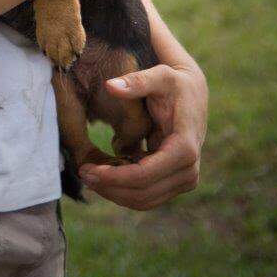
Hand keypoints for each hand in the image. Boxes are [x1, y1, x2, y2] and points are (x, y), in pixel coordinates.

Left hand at [79, 64, 208, 209]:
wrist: (193, 93)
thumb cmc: (174, 83)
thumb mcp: (159, 76)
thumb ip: (136, 81)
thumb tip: (110, 85)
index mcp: (184, 148)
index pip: (144, 176)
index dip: (113, 177)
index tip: (87, 170)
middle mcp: (189, 170)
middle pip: (143, 194)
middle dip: (110, 187)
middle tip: (83, 174)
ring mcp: (185, 179)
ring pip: (144, 200)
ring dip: (114, 192)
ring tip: (89, 175)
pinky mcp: (176, 182)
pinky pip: (147, 195)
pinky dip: (124, 190)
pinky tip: (104, 174)